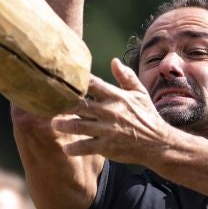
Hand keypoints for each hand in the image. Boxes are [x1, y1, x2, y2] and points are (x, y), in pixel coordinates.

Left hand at [52, 58, 174, 164]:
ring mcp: (107, 130)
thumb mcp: (140, 94)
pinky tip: (66, 147)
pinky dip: (74, 148)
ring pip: (79, 125)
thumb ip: (126, 77)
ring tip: (53, 123)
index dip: (76, 80)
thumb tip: (114, 60)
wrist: (158, 143)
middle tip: (49, 102)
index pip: (92, 84)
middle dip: (63, 103)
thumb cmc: (147, 117)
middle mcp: (110, 111)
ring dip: (63, 125)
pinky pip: (86, 146)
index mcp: (116, 97)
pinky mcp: (107, 147)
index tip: (60, 78)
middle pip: (80, 104)